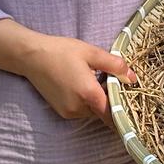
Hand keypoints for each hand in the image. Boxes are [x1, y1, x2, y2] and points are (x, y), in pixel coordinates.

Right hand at [0, 19, 135, 125]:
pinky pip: (81, 111)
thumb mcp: (91, 53)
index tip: (131, 102)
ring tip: (94, 80)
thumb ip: (114, 66)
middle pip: (103, 112)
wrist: (32, 56)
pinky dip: (86, 102)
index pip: (113, 113)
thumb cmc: (62, 51)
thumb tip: (132, 78)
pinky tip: (82, 84)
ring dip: (97, 101)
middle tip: (112, 83)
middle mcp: (79, 108)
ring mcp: (69, 112)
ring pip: (93, 112)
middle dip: (110, 100)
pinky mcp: (61, 112)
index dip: (123, 109)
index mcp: (89, 94)